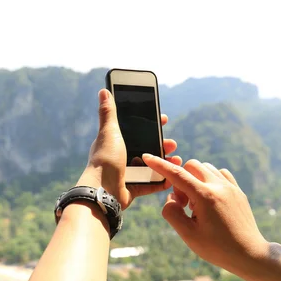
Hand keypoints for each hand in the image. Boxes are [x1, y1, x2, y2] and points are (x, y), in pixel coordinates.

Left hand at [77, 89, 181, 208]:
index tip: (164, 119)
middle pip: (146, 148)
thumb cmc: (105, 159)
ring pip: (151, 166)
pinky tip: (174, 176)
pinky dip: (163, 181)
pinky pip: (151, 184)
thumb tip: (103, 91)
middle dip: (162, 144)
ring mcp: (127, 174)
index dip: (150, 124)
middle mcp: (121, 158)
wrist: (103, 190)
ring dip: (165, 162)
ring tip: (177, 160)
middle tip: (173, 143)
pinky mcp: (133, 189)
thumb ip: (108, 112)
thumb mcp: (109, 132)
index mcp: (115, 143)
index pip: (136, 130)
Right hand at [143, 155, 269, 271]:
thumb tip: (171, 199)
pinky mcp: (238, 191)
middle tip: (183, 204)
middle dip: (181, 180)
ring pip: (205, 168)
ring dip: (194, 179)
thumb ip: (172, 213)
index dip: (159, 164)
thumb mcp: (188, 235)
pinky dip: (209, 180)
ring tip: (196, 204)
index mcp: (205, 196)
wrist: (249, 254)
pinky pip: (219, 174)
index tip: (147, 157)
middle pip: (191, 165)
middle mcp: (219, 186)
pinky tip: (209, 199)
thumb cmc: (217, 248)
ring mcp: (231, 187)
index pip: (176, 174)